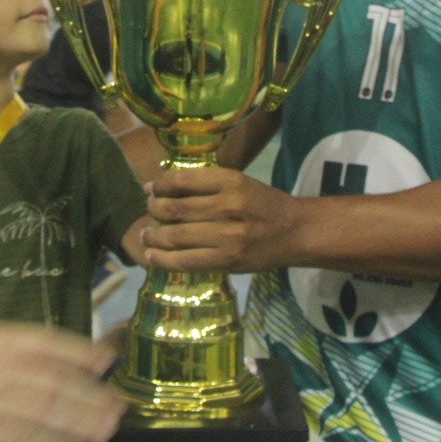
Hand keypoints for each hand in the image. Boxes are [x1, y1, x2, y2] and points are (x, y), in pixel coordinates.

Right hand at [0, 321, 124, 441]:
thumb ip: (8, 345)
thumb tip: (55, 358)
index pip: (48, 342)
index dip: (82, 353)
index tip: (108, 363)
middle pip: (53, 380)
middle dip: (90, 396)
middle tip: (118, 409)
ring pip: (43, 413)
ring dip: (78, 425)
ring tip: (104, 434)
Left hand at [140, 166, 300, 272]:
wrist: (295, 231)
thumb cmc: (263, 204)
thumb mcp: (239, 182)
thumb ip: (204, 184)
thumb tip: (156, 186)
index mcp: (230, 180)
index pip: (181, 180)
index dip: (158, 185)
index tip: (150, 189)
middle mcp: (227, 206)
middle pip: (174, 209)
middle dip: (153, 210)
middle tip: (148, 211)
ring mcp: (227, 236)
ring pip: (175, 235)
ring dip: (153, 236)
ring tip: (145, 235)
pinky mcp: (227, 261)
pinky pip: (186, 261)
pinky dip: (163, 259)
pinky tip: (152, 256)